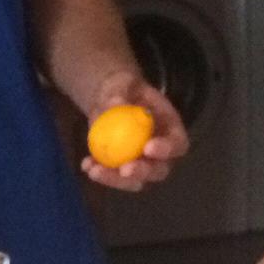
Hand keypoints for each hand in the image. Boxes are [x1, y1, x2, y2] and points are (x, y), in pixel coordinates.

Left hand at [81, 72, 188, 191]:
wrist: (109, 100)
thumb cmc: (125, 89)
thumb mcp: (122, 83)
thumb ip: (119, 92)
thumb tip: (115, 104)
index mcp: (171, 130)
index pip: (177, 144)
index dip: (166, 150)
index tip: (147, 147)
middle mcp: (161, 153)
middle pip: (159, 170)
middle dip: (142, 172)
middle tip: (124, 169)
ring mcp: (142, 164)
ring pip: (135, 181)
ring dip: (115, 180)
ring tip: (95, 171)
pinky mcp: (122, 169)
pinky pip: (114, 176)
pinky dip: (101, 173)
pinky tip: (86, 164)